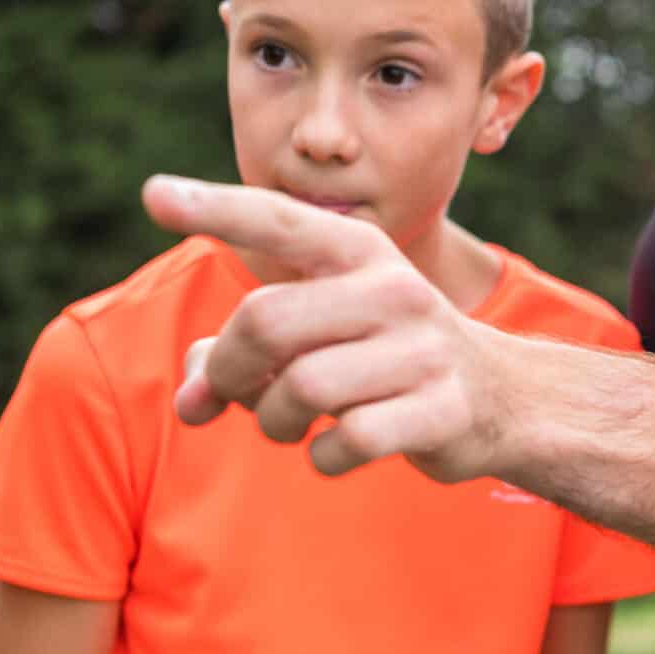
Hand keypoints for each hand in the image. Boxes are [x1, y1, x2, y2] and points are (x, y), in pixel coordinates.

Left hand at [141, 175, 512, 481]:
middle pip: (266, 322)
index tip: (153, 196)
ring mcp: (424, 350)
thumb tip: (190, 401)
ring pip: (302, 389)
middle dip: (229, 370)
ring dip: (273, 421)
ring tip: (285, 425)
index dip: (214, 208)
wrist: (501, 396)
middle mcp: (394, 289)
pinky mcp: (442, 410)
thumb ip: (247, 350)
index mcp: (359, 252)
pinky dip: (323, 457)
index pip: (276, 220)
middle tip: (227, 394)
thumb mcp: (324, 331)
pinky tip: (333, 450)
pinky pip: (348, 441)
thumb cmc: (384, 357)